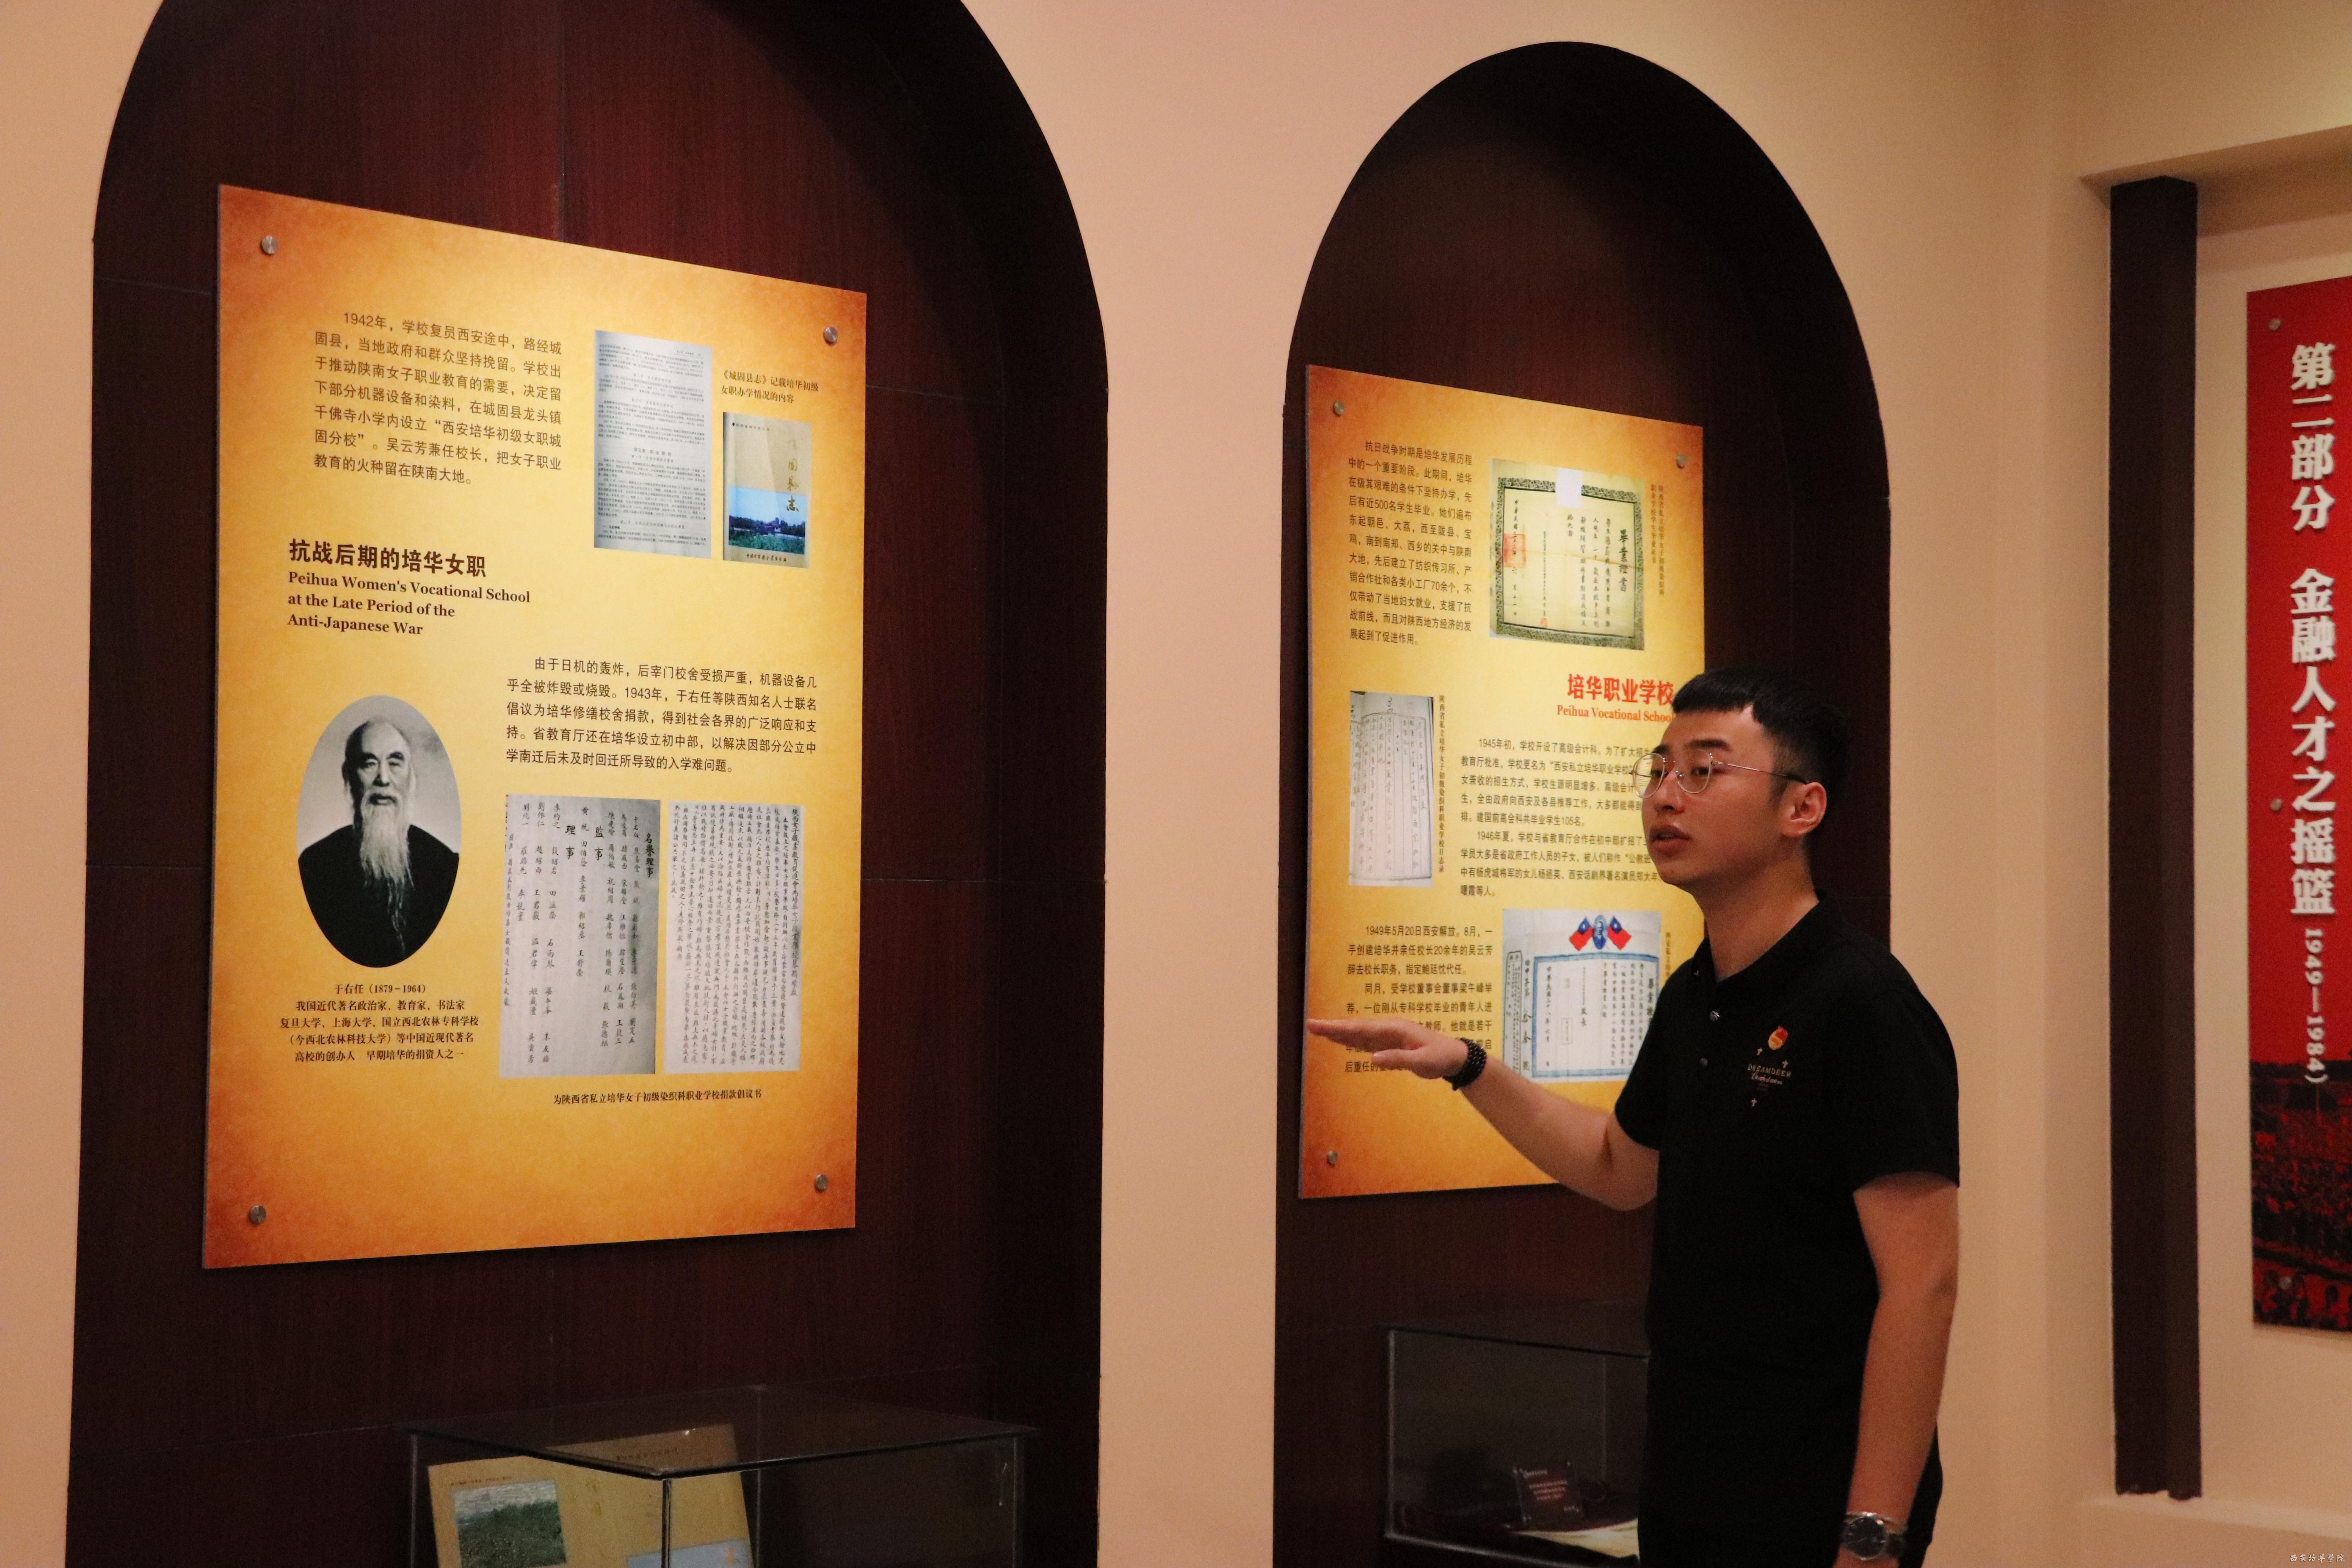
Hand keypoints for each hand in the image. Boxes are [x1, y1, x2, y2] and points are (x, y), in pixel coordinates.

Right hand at [1304, 1016, 1468, 1079]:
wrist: (1456, 1057)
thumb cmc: (1441, 1058)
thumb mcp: (1423, 1062)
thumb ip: (1398, 1060)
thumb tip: (1372, 1059)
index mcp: (1394, 1029)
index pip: (1361, 1028)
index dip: (1339, 1028)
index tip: (1320, 1025)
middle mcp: (1389, 1029)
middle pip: (1356, 1028)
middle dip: (1333, 1027)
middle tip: (1311, 1026)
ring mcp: (1389, 1036)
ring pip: (1359, 1034)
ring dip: (1340, 1033)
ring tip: (1319, 1031)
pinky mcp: (1391, 1045)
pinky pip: (1367, 1042)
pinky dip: (1352, 1040)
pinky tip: (1341, 1040)